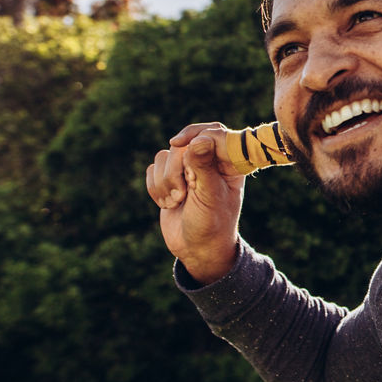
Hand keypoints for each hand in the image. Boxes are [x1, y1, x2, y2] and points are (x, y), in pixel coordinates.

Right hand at [145, 122, 245, 282]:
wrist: (197, 249)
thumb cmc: (212, 223)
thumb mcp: (210, 196)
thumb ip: (204, 167)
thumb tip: (200, 140)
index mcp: (228, 162)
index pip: (213, 132)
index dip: (194, 134)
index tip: (177, 143)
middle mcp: (209, 160)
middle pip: (182, 145)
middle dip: (176, 170)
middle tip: (184, 194)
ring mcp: (187, 168)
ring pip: (164, 156)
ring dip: (165, 182)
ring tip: (177, 202)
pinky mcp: (169, 178)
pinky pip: (152, 170)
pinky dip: (156, 188)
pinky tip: (168, 204)